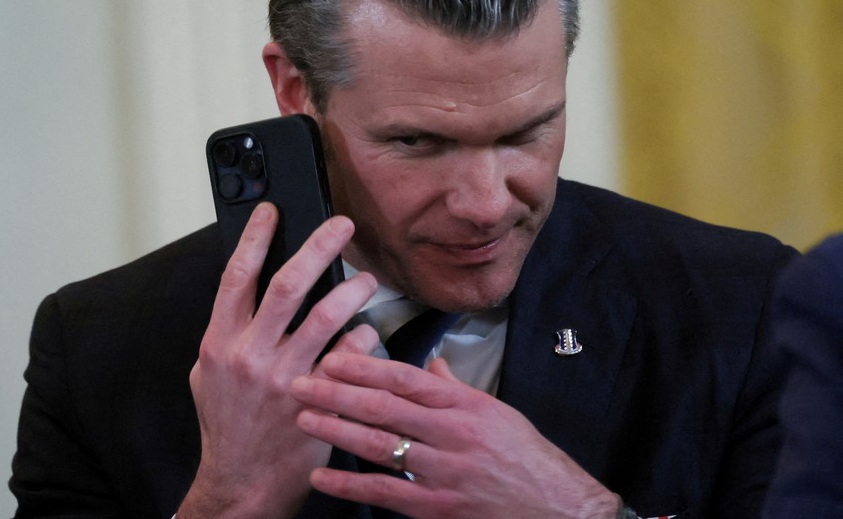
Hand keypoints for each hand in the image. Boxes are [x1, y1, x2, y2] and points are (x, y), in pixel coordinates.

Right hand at [179, 203, 378, 518]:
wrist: (241, 483)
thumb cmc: (228, 426)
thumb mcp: (207, 374)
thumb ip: (226, 333)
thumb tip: (245, 291)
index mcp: (220, 343)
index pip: (236, 276)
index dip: (255, 237)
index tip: (272, 210)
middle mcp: (251, 355)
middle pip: (288, 285)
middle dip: (319, 246)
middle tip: (343, 226)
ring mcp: (286, 378)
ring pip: (327, 317)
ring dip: (353, 290)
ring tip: (367, 280)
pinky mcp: (318, 400)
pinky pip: (350, 356)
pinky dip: (362, 337)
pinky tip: (366, 330)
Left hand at [290, 353, 620, 518]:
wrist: (560, 508)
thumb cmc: (526, 457)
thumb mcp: (496, 411)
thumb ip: (456, 389)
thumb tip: (432, 365)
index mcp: (465, 405)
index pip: (406, 378)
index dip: (365, 366)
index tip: (332, 356)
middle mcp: (453, 435)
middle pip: (384, 407)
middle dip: (336, 393)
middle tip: (299, 382)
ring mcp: (444, 473)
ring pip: (380, 447)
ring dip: (336, 432)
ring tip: (302, 420)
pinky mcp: (439, 508)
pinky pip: (386, 494)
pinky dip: (350, 486)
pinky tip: (321, 479)